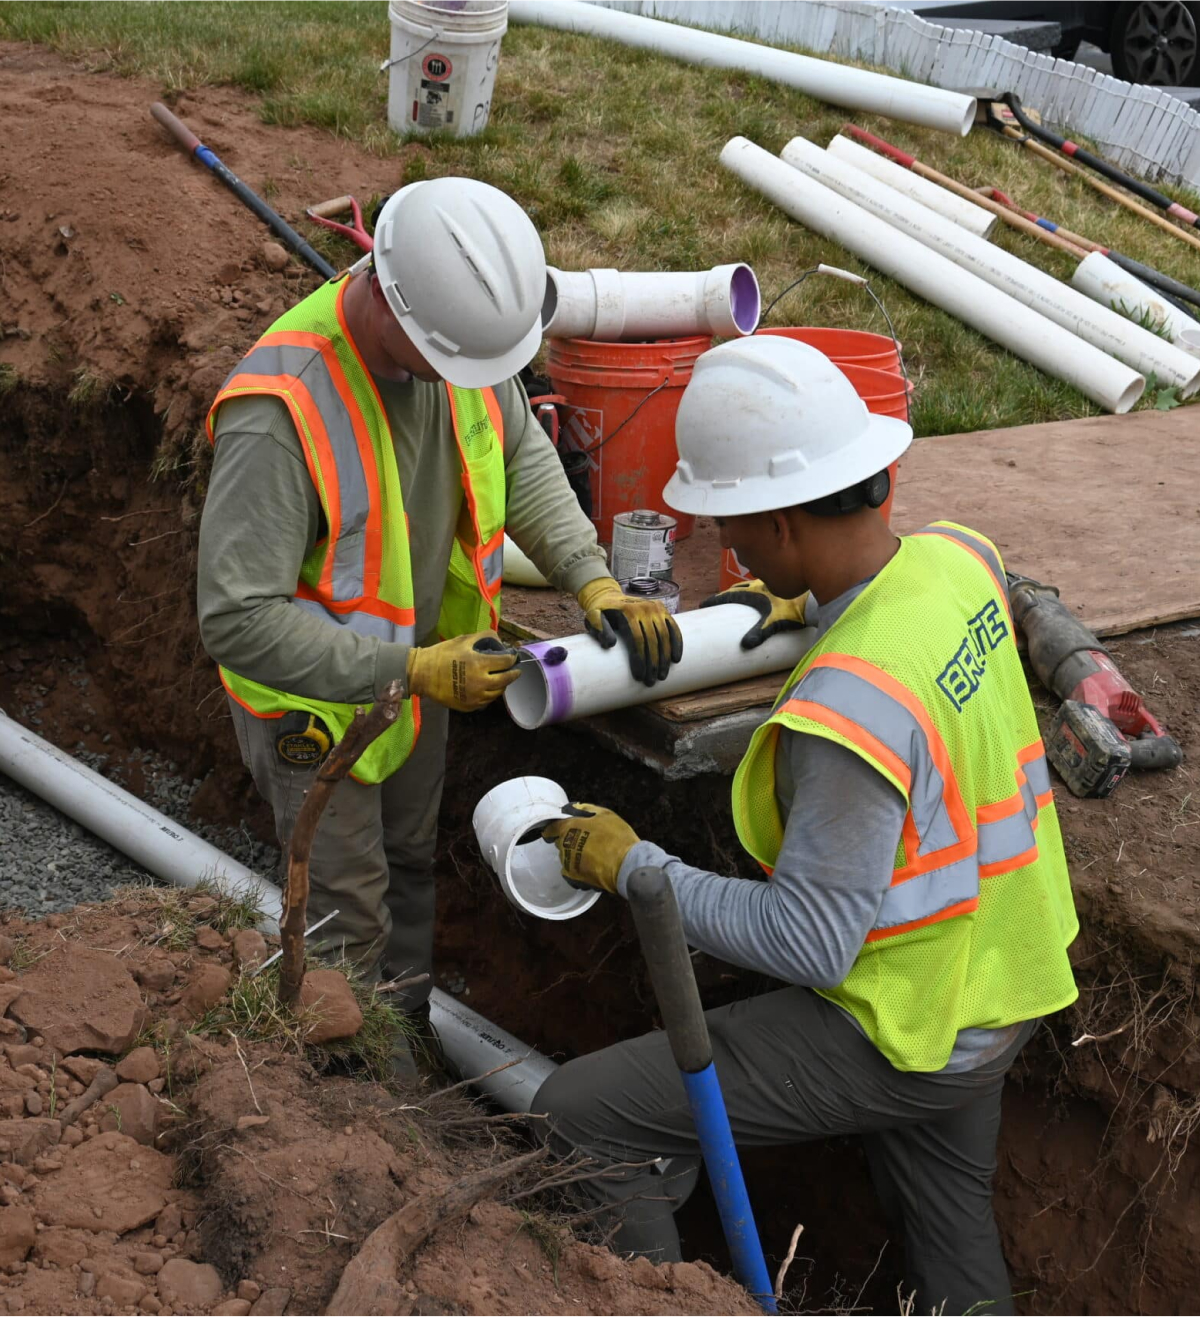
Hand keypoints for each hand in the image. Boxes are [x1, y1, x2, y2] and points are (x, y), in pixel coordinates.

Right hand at [405, 631, 519, 712]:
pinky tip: (487, 688)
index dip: (512, 658)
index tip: (513, 657)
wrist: (422, 674)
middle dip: (513, 673)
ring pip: (497, 693)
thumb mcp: (463, 640)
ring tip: (501, 679)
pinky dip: (489, 694)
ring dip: (502, 685)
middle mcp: (481, 682)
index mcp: (480, 664)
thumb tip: (498, 639)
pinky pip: (486, 701)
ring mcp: (475, 697)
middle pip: (506, 680)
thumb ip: (483, 637)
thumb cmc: (442, 654)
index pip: (506, 662)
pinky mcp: (469, 706)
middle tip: (516, 670)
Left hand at [542, 803, 639, 894]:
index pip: (552, 828)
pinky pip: (570, 872)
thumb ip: (586, 809)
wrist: (626, 864)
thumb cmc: (617, 836)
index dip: (553, 829)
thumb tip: (574, 808)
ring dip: (574, 855)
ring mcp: (568, 862)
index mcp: (569, 827)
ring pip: (566, 857)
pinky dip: (577, 869)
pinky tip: (589, 867)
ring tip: (592, 855)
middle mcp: (564, 845)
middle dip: (569, 840)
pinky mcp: (573, 878)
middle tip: (586, 840)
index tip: (555, 831)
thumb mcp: (605, 814)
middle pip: (561, 842)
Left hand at [577, 577, 683, 686]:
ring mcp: (656, 608)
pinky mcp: (663, 610)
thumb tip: (610, 644)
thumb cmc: (601, 612)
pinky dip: (677, 644)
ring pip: (665, 637)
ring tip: (662, 676)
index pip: (637, 639)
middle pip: (653, 640)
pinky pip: (673, 628)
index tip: (639, 677)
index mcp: (628, 612)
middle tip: (651, 682)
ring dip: (664, 659)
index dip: (639, 660)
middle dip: (653, 664)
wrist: (609, 595)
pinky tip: (676, 659)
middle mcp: (645, 608)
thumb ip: (598, 628)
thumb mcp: (593, 617)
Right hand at [701, 580, 810, 649]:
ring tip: (737, 596)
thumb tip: (746, 645)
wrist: (813, 602)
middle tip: (719, 601)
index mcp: (754, 594)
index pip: (729, 595)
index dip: (715, 600)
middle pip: (737, 588)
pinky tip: (761, 595)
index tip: (704, 604)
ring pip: (750, 585)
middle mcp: (759, 586)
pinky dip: (755, 590)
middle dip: (727, 594)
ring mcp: (770, 585)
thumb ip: (760, 633)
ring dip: (741, 590)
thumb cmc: (794, 611)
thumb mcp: (774, 623)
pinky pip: (761, 586)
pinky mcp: (779, 587)